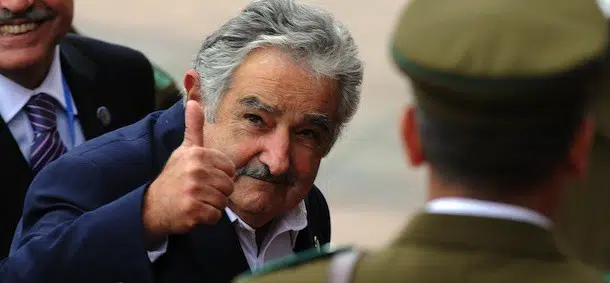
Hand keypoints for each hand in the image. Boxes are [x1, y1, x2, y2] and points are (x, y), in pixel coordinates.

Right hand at [143, 100, 234, 240]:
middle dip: (217, 192)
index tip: (203, 178)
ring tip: (196, 201)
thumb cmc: (174, 177)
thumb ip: (193, 127)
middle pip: (229, 186)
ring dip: (212, 205)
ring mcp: (193, 190)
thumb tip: (194, 102)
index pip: (230, 169)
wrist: (153, 206)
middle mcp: (195, 170)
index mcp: (197, 154)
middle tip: (199, 192)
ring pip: (223, 202)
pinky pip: (216, 216)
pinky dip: (208, 218)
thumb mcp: (183, 150)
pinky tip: (194, 212)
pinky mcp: (193, 210)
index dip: (220, 176)